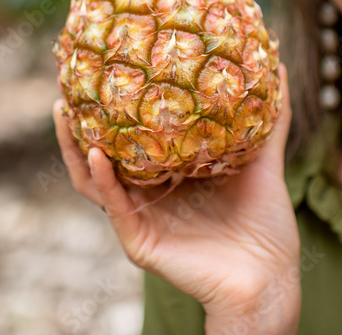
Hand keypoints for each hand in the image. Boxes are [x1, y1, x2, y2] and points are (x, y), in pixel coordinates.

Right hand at [53, 64, 300, 333]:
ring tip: (65, 112)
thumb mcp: (264, 160)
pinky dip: (102, 180)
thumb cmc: (266, 226)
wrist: (270, 277)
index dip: (114, 106)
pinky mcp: (139, 241)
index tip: (103, 67)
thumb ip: (269, 117)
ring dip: (74, 147)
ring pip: (93, 180)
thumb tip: (277, 64)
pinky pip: (114, 207)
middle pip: (102, 153)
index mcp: (171, 173)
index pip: (132, 136)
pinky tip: (96, 155)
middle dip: (80, 122)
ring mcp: (141, 217)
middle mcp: (149, 193)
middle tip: (68, 85)